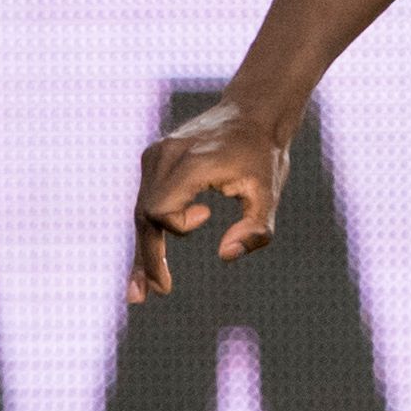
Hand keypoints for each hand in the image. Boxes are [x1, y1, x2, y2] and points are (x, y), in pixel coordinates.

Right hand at [129, 99, 295, 303]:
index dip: (177, 227)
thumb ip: (257, 229)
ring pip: (141, 210)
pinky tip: (144, 262)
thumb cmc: (263, 155)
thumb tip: (226, 256)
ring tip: (140, 290)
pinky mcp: (154, 157)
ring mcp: (156, 154)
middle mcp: (165, 155)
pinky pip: (146, 199)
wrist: (252, 113)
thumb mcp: (270, 193)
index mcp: (191, 162)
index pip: (160, 209)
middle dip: (146, 258)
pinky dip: (147, 229)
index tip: (207, 215)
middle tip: (144, 297)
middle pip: (145, 215)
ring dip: (143, 249)